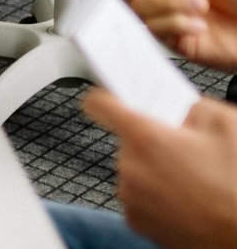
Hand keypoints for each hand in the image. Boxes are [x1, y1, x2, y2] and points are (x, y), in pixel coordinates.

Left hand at [83, 87, 236, 248]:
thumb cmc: (234, 189)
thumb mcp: (224, 125)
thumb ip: (194, 107)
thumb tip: (183, 112)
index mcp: (144, 138)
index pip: (99, 104)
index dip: (107, 96)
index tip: (111, 97)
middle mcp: (130, 169)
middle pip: (126, 141)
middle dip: (151, 140)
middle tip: (181, 148)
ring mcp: (132, 200)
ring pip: (134, 169)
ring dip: (153, 169)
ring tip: (191, 178)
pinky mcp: (139, 224)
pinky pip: (140, 195)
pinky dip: (156, 194)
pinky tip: (185, 197)